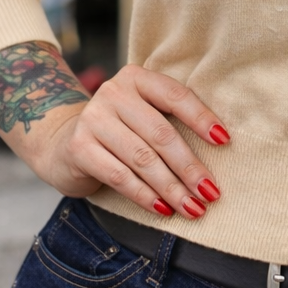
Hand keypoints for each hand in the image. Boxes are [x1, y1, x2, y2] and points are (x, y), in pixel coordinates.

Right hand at [32, 64, 228, 220]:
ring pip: (143, 159)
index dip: (202, 118)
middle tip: (211, 192)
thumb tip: (218, 145)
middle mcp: (113, 92)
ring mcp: (93, 119)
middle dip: (189, 167)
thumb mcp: (142, 113)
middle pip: (161, 133)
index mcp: (136, 78)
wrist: (63, 143)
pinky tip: (163, 209)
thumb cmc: (120, 130)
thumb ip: (169, 119)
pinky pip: (120, 176)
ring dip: (172, 188)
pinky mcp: (79, 148)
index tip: (224, 141)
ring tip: (193, 207)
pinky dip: (145, 196)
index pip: (176, 95)